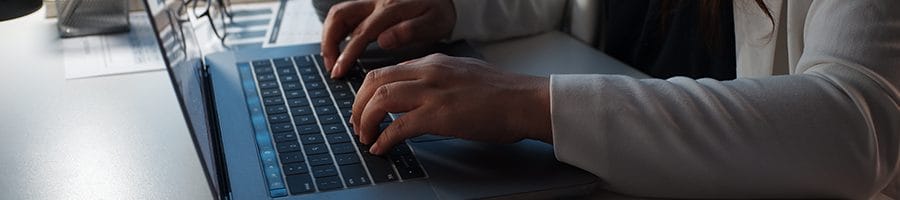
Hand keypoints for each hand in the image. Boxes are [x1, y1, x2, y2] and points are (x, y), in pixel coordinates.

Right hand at [321, 0, 455, 78]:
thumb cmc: (439, 10)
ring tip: (331, 59)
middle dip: (329, 43)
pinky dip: (337, 30)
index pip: (361, 33)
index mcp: (391, 9)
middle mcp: (377, 1)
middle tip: (331, 68)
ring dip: (329, 35)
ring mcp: (371, 0)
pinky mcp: (370, 3)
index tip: (338, 72)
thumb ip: (411, 30)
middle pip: (340, 16)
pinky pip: (347, 13)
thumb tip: (383, 40)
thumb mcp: (436, 22)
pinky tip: (340, 47)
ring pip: (339, 13)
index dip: (346, 54)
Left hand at [350, 54, 552, 154]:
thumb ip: (440, 80)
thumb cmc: (503, 93)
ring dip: (366, 120)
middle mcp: (428, 72)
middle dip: (359, 105)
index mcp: (434, 62)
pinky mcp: (439, 115)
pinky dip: (383, 138)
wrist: (525, 100)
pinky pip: (397, 126)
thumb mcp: (464, 74)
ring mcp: (432, 92)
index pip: (387, 71)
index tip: (366, 108)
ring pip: (380, 100)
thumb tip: (422, 95)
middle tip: (358, 124)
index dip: (369, 92)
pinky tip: (381, 147)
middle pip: (375, 82)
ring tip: (365, 137)